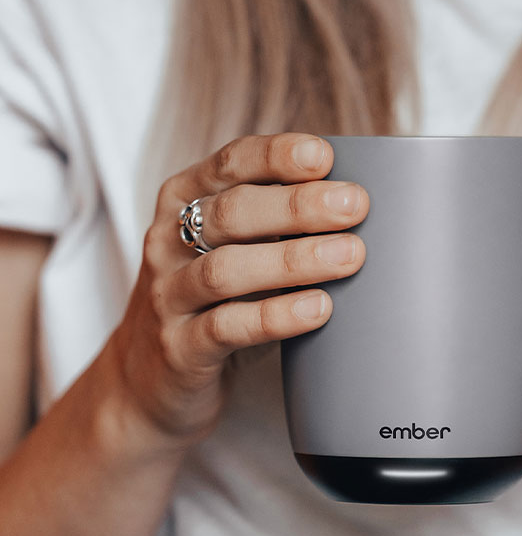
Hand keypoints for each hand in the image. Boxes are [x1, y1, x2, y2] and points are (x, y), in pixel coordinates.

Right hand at [107, 133, 368, 443]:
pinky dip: (276, 315)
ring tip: (348, 256)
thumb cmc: (213, 301)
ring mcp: (169, 296)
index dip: (277, 156)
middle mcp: (168, 241)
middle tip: (354, 207)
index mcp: (185, 201)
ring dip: (293, 260)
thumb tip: (357, 206)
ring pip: (227, 270)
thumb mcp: (235, 249)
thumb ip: (276, 224)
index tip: (325, 157)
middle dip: (298, 206)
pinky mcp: (179, 347)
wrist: (150, 379)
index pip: (230, 163)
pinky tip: (317, 309)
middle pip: (232, 212)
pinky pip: (227, 327)